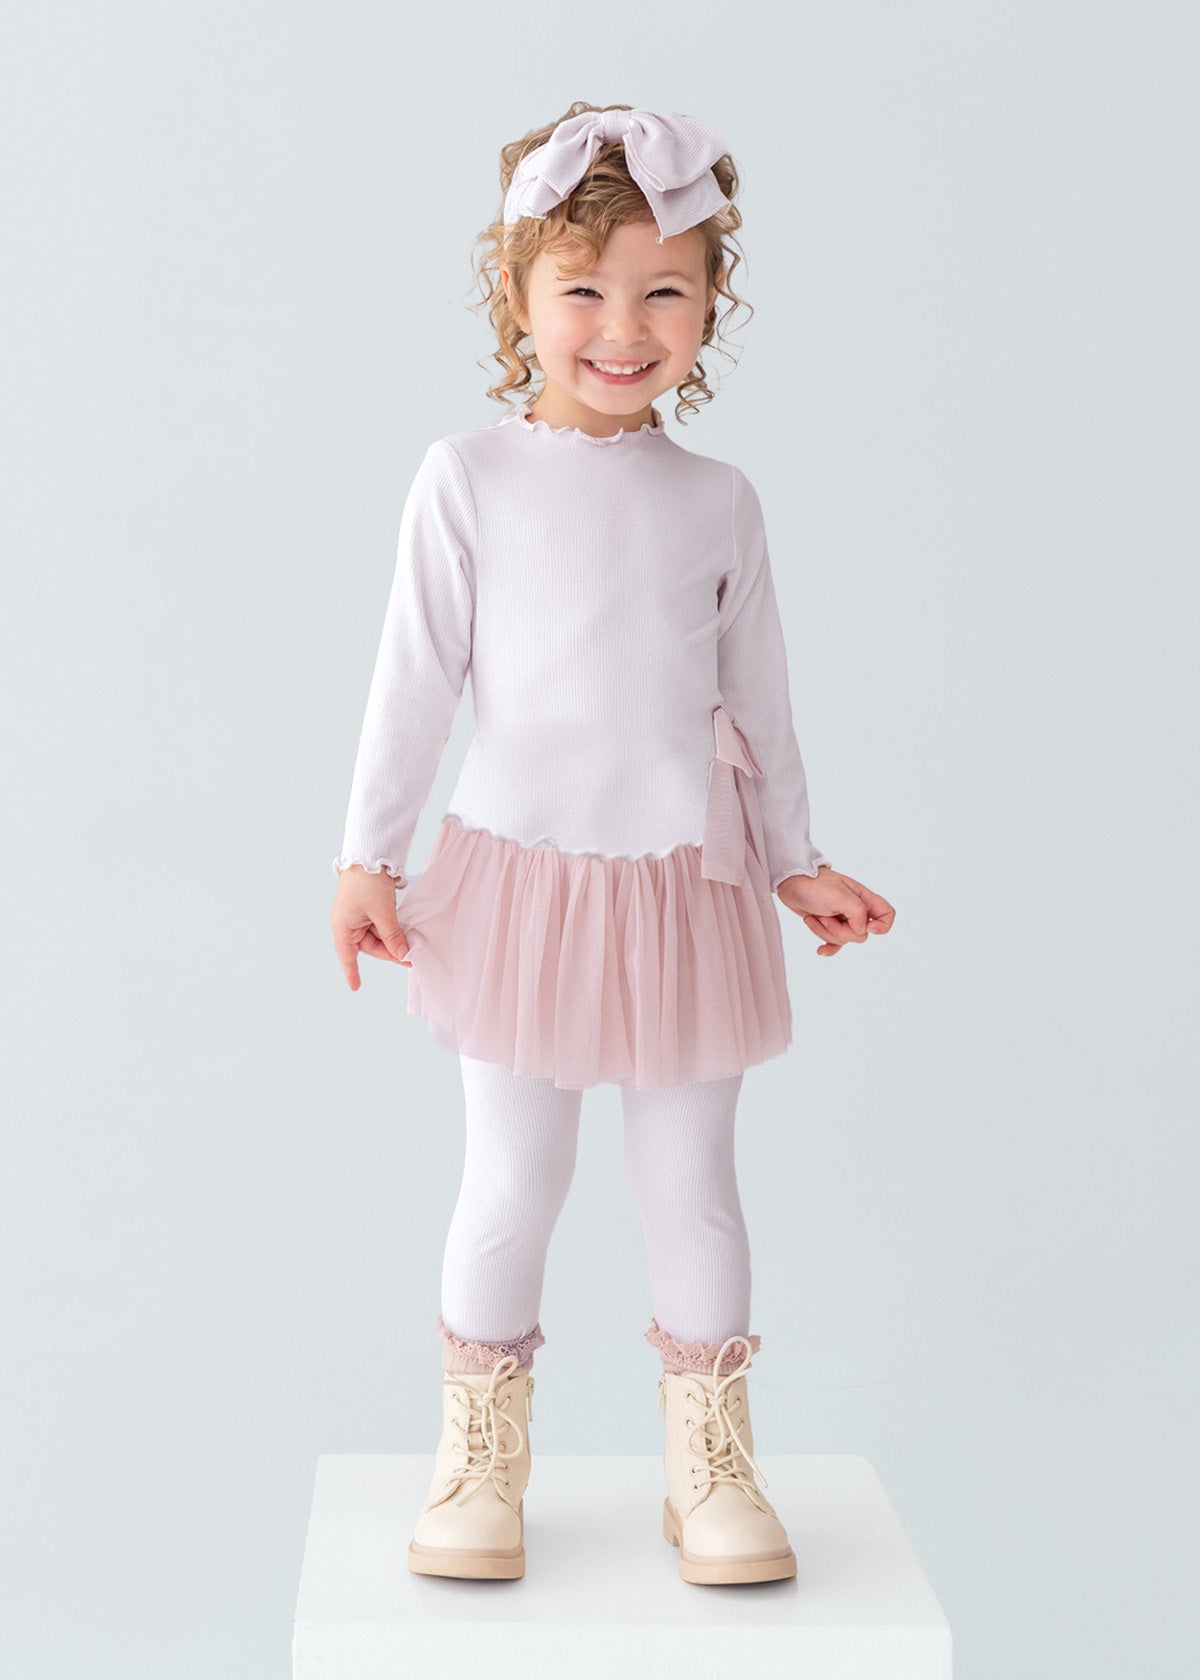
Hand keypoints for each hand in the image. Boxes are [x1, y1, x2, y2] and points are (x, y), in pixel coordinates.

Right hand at [331, 867, 412, 990]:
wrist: (369, 855)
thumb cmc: (368, 884)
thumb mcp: (383, 913)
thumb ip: (392, 936)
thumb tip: (402, 955)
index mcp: (343, 927)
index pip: (347, 957)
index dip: (352, 972)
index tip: (356, 987)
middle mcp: (347, 924)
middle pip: (370, 946)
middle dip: (390, 951)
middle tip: (411, 957)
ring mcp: (357, 915)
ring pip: (377, 936)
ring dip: (392, 940)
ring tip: (411, 944)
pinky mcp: (367, 908)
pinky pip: (379, 925)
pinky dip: (391, 929)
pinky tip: (404, 932)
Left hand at [775, 865, 895, 956]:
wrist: (790, 883)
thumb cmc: (814, 883)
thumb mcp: (839, 895)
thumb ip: (857, 912)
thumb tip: (863, 930)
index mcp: (863, 898)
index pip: (887, 914)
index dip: (883, 925)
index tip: (868, 928)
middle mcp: (856, 909)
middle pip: (861, 934)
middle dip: (840, 930)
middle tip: (825, 916)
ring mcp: (842, 919)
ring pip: (845, 940)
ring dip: (826, 932)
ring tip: (814, 917)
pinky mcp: (829, 925)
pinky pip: (835, 944)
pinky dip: (827, 947)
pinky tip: (820, 950)